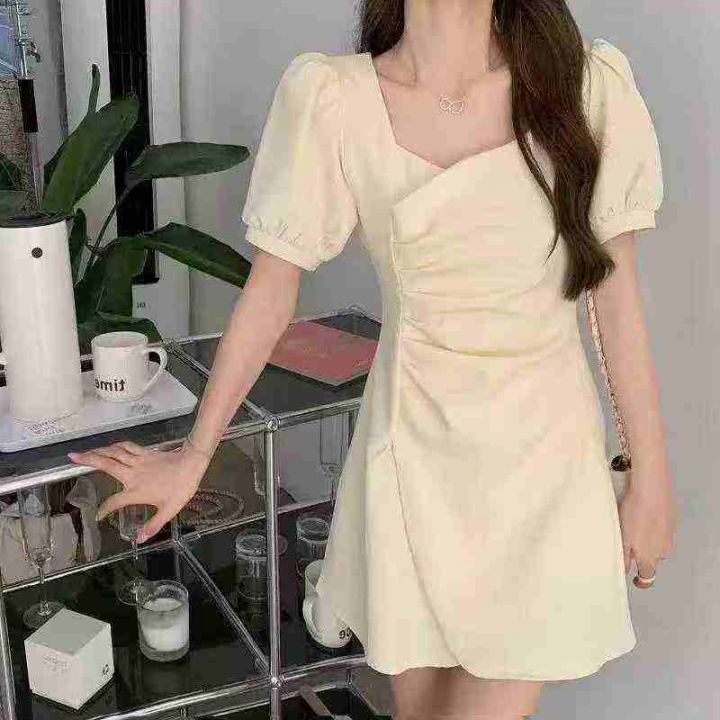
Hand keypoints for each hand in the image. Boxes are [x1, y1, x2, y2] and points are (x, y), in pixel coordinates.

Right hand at [68, 440, 210, 542]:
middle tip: (71, 457)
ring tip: (84, 451)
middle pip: (105, 465)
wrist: (191, 465)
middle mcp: (132, 474)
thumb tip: (140, 539)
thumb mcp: (169, 511)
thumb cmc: (181, 488)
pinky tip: (110, 446)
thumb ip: (153, 525)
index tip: (99, 516)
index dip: (104, 510)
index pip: (113, 502)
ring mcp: (138, 461)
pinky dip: (116, 445)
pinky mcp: (145, 452)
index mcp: (135, 491)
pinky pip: (127, 446)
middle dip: (87, 460)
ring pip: (114, 453)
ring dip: (98, 451)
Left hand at [618, 470, 678, 581]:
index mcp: (648, 557)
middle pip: (652, 562)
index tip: (633, 578)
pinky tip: (645, 518)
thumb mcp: (623, 536)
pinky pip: (663, 533)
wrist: (652, 490)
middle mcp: (662, 551)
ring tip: (635, 528)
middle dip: (642, 557)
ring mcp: (670, 537)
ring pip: (658, 547)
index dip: (639, 580)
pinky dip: (655, 529)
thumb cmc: (634, 512)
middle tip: (630, 545)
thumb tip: (624, 568)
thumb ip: (624, 554)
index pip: (647, 578)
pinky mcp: (673, 523)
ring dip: (648, 542)